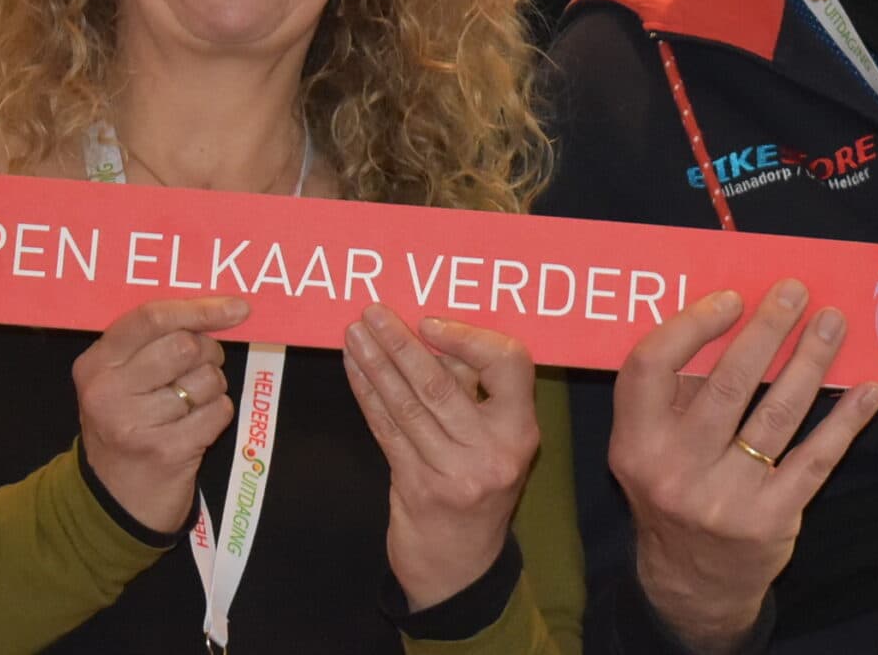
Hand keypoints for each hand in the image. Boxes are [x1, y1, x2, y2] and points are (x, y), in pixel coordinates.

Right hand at [73, 295, 247, 532]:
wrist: (116, 501)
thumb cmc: (129, 426)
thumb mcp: (122, 380)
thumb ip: (156, 342)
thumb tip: (226, 309)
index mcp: (95, 364)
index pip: (151, 318)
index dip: (199, 309)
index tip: (237, 308)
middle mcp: (107, 391)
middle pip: (185, 345)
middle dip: (208, 354)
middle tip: (200, 370)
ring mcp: (133, 424)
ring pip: (208, 379)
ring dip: (212, 389)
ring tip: (190, 406)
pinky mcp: (164, 452)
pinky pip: (218, 411)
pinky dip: (218, 415)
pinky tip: (196, 429)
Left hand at [341, 305, 542, 612]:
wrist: (461, 564)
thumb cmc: (478, 485)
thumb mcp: (497, 440)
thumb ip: (477, 390)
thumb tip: (433, 332)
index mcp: (522, 429)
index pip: (510, 365)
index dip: (469, 338)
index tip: (430, 323)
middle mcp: (494, 451)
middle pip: (441, 384)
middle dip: (401, 343)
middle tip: (373, 312)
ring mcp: (454, 472)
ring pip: (407, 405)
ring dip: (376, 364)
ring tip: (355, 334)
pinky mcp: (417, 487)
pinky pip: (387, 430)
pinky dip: (367, 395)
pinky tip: (355, 370)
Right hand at [609, 280, 877, 654]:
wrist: (692, 584)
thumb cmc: (674, 491)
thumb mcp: (650, 447)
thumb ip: (676, 392)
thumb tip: (733, 314)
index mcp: (635, 444)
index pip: (651, 367)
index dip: (691, 326)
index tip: (732, 298)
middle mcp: (675, 472)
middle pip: (727, 385)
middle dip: (768, 330)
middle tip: (796, 293)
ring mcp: (725, 499)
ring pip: (777, 415)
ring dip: (811, 362)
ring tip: (833, 324)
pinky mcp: (771, 520)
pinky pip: (816, 458)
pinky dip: (845, 420)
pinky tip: (867, 390)